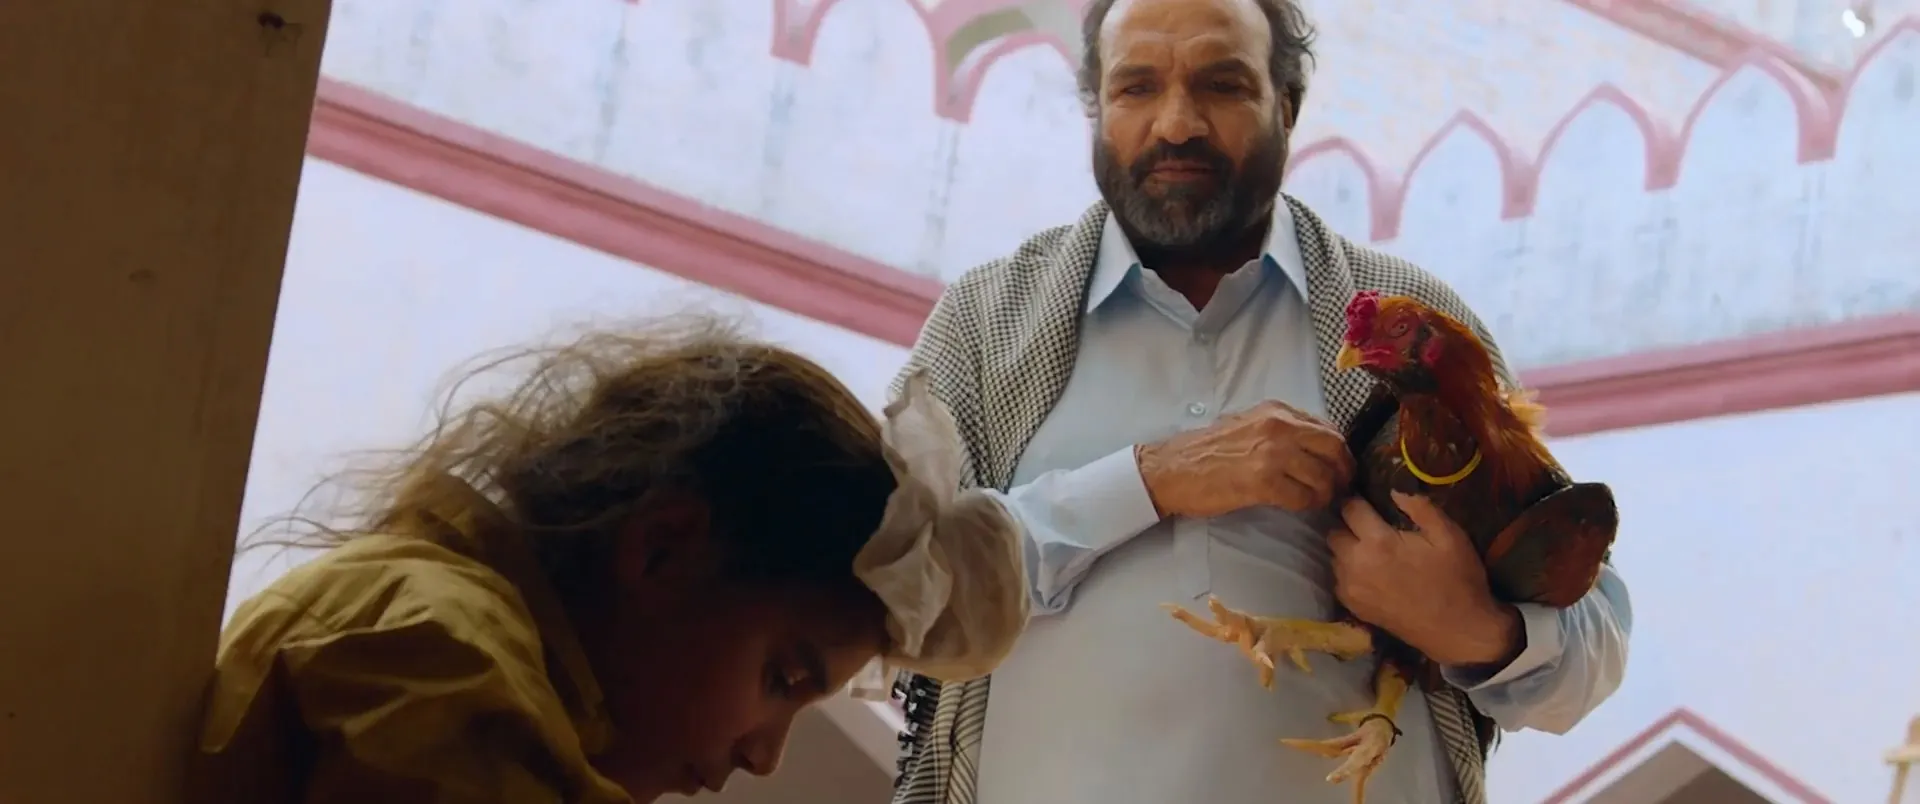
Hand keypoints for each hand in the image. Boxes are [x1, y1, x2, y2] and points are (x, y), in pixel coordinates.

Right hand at [1136, 400, 1353, 518]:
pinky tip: (1302, 507)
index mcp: (1276, 411)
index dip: (1339, 451)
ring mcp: (1272, 453)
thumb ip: (1281, 430)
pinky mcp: (1263, 481)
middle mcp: (1279, 426)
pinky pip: (1303, 496)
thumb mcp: (1248, 425)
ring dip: (1327, 492)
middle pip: (1334, 448)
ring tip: (1321, 501)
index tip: (1340, 467)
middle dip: (1343, 471)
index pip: (1327, 428)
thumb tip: (1314, 447)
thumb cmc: (1206, 451)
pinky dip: (1309, 504)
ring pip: (1323, 475)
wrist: (1172, 469)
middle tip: (1341, 487)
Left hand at [1328, 492, 1522, 668]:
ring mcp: (1351, 589)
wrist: (1460, 631)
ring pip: (1334, 557)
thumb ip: (1420, 508)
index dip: (1358, 501)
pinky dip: (1349, 573)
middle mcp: (1355, 564)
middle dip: (1349, 526)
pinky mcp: (1353, 608)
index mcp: (1378, 542)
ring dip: (1348, 550)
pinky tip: (1372, 574)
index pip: (1349, 508)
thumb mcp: (1450, 536)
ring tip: (1372, 552)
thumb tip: (1394, 491)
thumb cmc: (1458, 580)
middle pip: (1335, 532)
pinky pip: (1339, 580)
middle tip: (1372, 529)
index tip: (1369, 503)